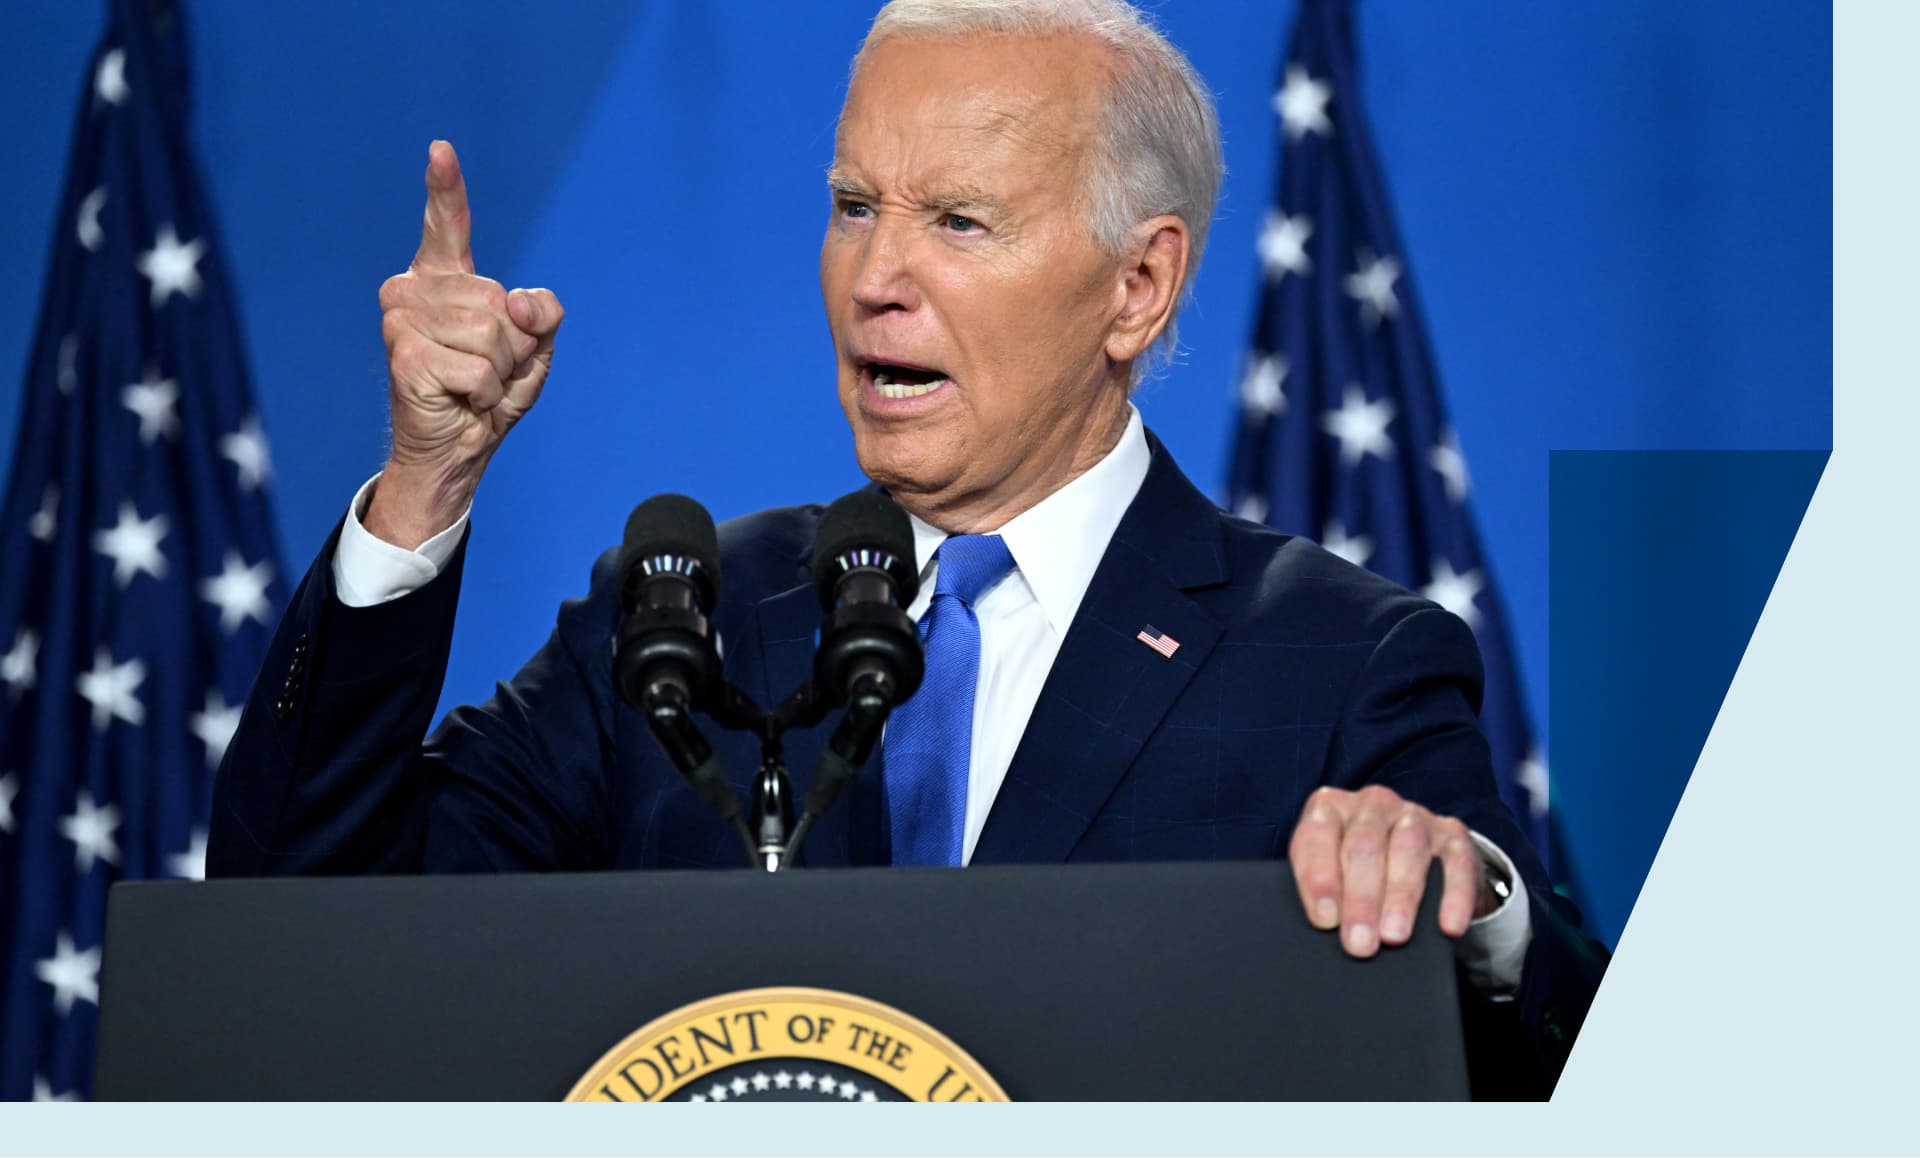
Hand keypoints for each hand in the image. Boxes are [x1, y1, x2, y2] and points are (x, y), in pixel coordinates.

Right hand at [368, 140, 564, 547]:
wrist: (456, 449)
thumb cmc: (489, 394)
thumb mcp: (534, 349)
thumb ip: (541, 314)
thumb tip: (519, 304)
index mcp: (443, 281)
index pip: (446, 225)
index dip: (445, 189)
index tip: (440, 150)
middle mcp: (414, 291)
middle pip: (498, 301)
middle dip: (512, 346)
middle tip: (486, 371)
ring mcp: (403, 321)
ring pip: (492, 334)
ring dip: (500, 371)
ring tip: (473, 385)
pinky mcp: (405, 356)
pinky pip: (480, 368)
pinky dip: (487, 393)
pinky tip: (463, 400)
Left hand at [1288, 785, 1487, 957]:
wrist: (1414, 862)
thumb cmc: (1355, 871)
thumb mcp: (1329, 873)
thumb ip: (1321, 892)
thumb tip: (1326, 928)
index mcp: (1329, 808)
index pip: (1318, 835)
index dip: (1320, 879)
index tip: (1325, 920)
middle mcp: (1372, 804)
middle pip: (1364, 844)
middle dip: (1361, 898)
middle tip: (1360, 943)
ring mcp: (1415, 816)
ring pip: (1408, 848)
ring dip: (1400, 896)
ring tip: (1394, 936)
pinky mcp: (1453, 835)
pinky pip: (1456, 863)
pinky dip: (1454, 896)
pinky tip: (1448, 926)